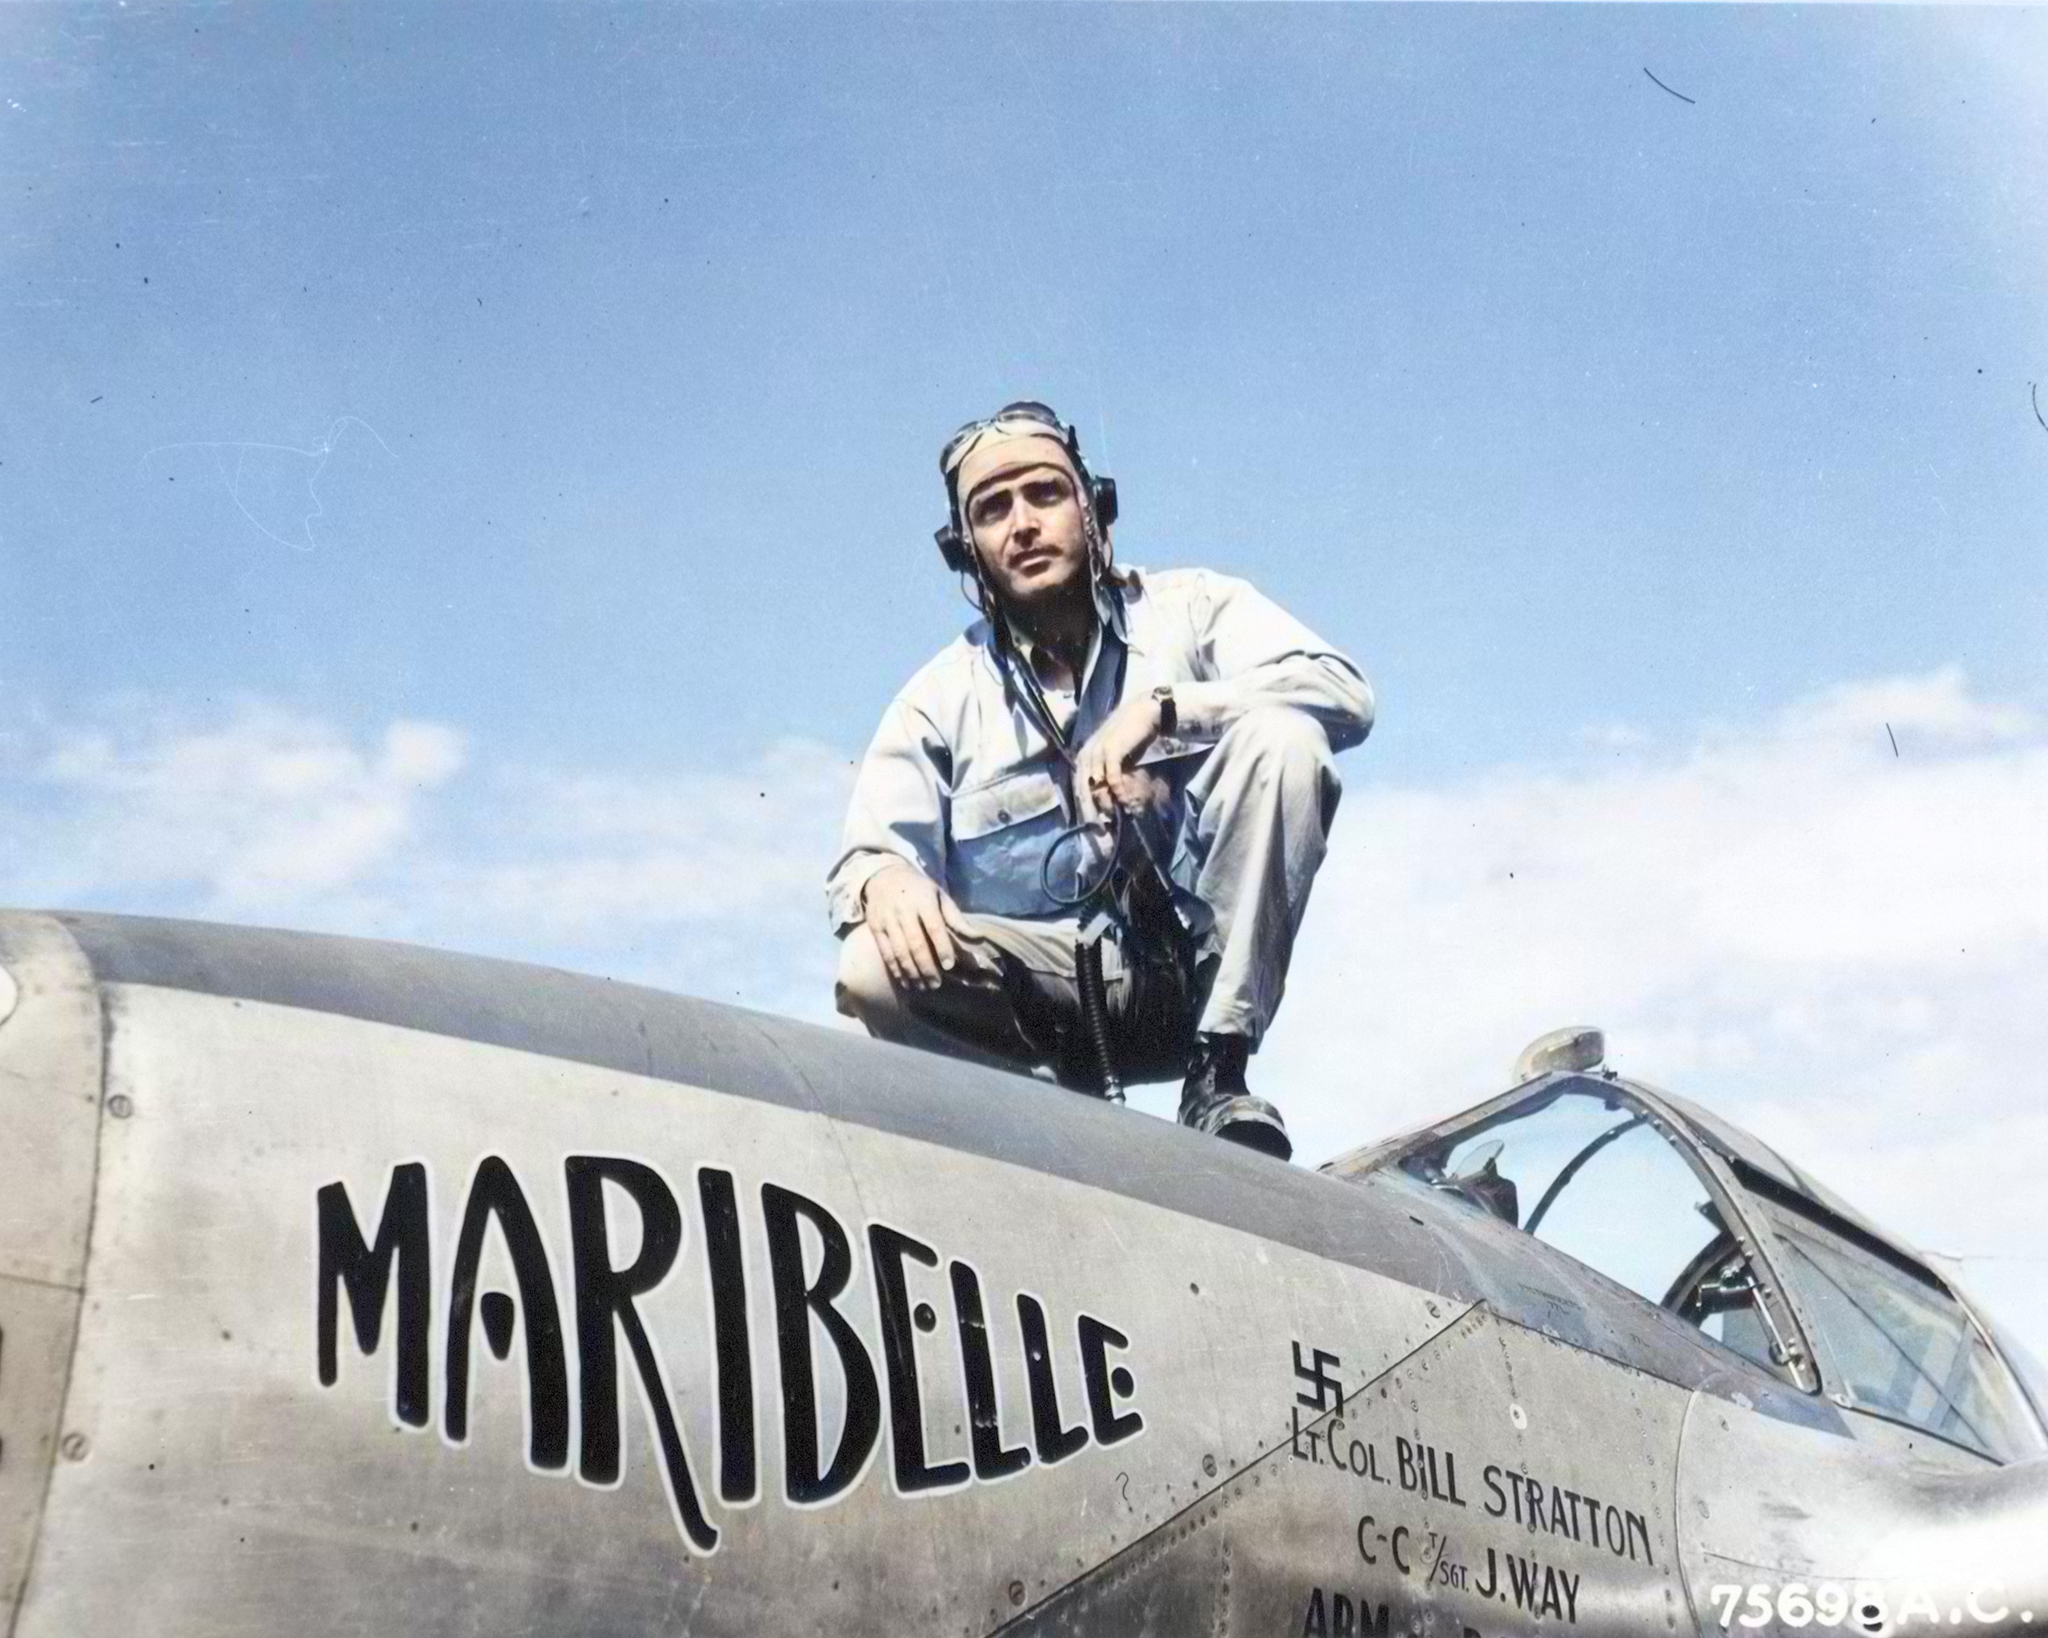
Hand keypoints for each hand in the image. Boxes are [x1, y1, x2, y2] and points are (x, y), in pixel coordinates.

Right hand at [860, 864, 977, 990]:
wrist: (884, 876)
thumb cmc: (919, 890)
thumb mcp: (940, 896)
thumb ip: (956, 919)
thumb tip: (978, 938)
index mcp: (923, 901)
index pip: (934, 926)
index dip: (942, 947)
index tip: (949, 965)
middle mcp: (904, 911)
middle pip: (915, 943)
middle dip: (927, 967)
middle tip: (936, 984)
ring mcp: (887, 920)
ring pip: (899, 951)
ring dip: (912, 972)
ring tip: (923, 987)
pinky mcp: (875, 928)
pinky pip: (886, 953)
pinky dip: (896, 969)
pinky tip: (906, 982)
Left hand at [1074, 696, 1169, 819]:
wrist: (1144, 713)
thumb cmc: (1131, 736)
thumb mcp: (1114, 757)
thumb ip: (1107, 774)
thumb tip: (1108, 798)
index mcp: (1084, 756)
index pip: (1079, 787)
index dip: (1084, 807)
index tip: (1092, 825)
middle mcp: (1086, 754)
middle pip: (1083, 789)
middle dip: (1090, 811)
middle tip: (1099, 830)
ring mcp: (1097, 751)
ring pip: (1097, 785)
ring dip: (1106, 803)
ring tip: (1115, 817)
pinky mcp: (1111, 750)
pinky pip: (1112, 777)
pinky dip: (1118, 790)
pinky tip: (1125, 800)